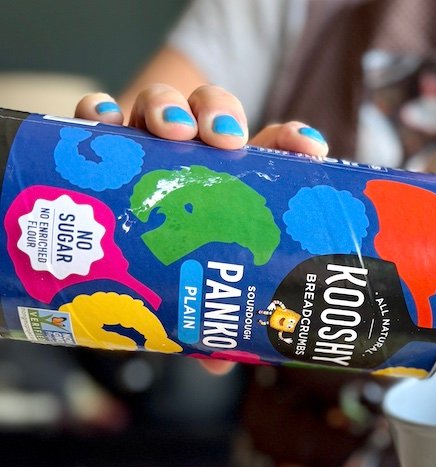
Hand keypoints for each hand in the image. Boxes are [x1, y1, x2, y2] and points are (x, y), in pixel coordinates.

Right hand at [74, 85, 329, 374]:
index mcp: (235, 178)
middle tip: (225, 142)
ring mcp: (146, 141)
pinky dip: (98, 109)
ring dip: (170, 110)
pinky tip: (102, 119)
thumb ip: (209, 323)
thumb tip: (216, 363)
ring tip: (174, 133)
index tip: (309, 151)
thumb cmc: (171, 266)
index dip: (293, 141)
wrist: (119, 250)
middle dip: (222, 117)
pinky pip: (95, 115)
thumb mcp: (197, 294)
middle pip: (212, 111)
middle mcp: (193, 152)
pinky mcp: (101, 143)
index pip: (272, 146)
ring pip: (161, 103)